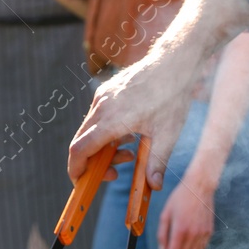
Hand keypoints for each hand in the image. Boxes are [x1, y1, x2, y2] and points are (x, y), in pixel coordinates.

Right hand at [69, 54, 194, 187]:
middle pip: (81, 142)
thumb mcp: (168, 134)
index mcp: (112, 120)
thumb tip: (154, 186)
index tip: (80, 183)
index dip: (76, 170)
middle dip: (92, 163)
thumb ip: (157, 162)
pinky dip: (105, 133)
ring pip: (89, 130)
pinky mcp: (106, 91)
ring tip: (129, 153)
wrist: (173, 62)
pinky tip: (128, 134)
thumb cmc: (172, 96)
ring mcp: (102, 97)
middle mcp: (101, 107)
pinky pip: (96, 117)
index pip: (80, 149)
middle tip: (116, 173)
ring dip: (101, 148)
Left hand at [158, 177, 214, 248]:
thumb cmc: (180, 198)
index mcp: (180, 229)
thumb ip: (162, 234)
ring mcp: (203, 233)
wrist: (199, 187)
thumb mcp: (165, 214)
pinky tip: (188, 241)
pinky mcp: (209, 231)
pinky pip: (201, 248)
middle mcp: (193, 234)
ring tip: (178, 245)